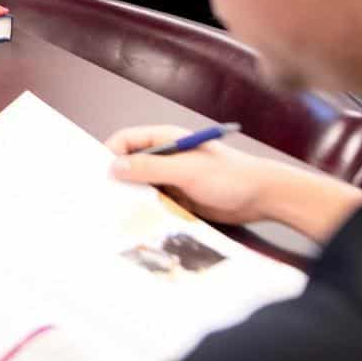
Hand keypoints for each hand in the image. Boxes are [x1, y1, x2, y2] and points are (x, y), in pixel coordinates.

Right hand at [105, 125, 361, 241]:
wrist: (262, 197)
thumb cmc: (229, 175)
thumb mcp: (186, 171)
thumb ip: (150, 168)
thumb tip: (114, 167)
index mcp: (165, 139)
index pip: (127, 140)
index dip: (110, 153)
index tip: (98, 173)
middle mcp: (165, 157)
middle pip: (130, 163)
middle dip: (118, 178)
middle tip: (103, 197)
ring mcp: (171, 177)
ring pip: (141, 186)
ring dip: (132, 197)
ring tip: (118, 213)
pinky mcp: (179, 197)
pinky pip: (155, 202)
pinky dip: (146, 209)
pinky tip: (140, 220)